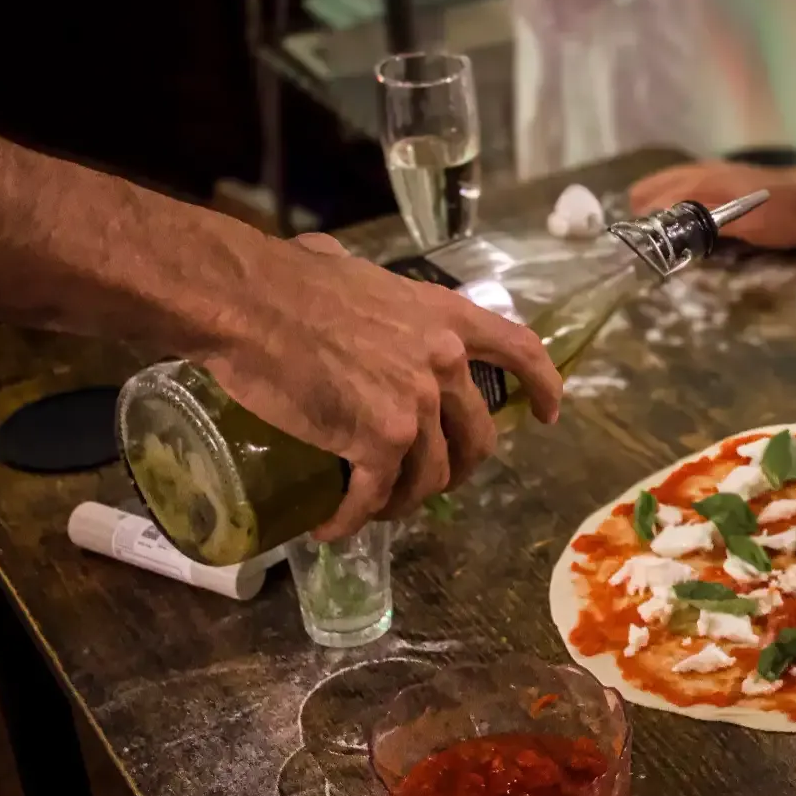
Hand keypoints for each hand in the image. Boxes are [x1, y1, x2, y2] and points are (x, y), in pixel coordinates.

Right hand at [199, 232, 561, 540]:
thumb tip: (335, 268)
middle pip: (476, 437)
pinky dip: (353, 519)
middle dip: (459, 468)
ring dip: (406, 501)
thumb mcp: (356, 272)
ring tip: (376, 507)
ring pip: (431, 476)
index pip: (520, 351)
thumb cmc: (288, 279)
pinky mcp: (377, 441)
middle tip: (433, 480)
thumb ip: (367, 291)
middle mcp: (444, 364)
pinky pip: (375, 494)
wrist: (248, 301)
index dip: (542, 385)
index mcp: (447, 318)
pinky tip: (333, 527)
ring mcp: (415, 406)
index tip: (547, 414)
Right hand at [628, 162, 795, 249]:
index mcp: (705, 184)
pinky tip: (678, 215)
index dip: (643, 225)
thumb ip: (710, 225)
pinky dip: (671, 197)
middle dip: (643, 212)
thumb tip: (672, 230)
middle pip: (653, 187)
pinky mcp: (724, 177)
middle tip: (643, 244)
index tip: (636, 249)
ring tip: (650, 232)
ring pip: (668, 183)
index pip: (655, 200)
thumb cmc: (787, 215)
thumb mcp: (750, 226)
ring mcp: (713, 172)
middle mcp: (702, 173)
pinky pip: (684, 183)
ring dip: (655, 204)